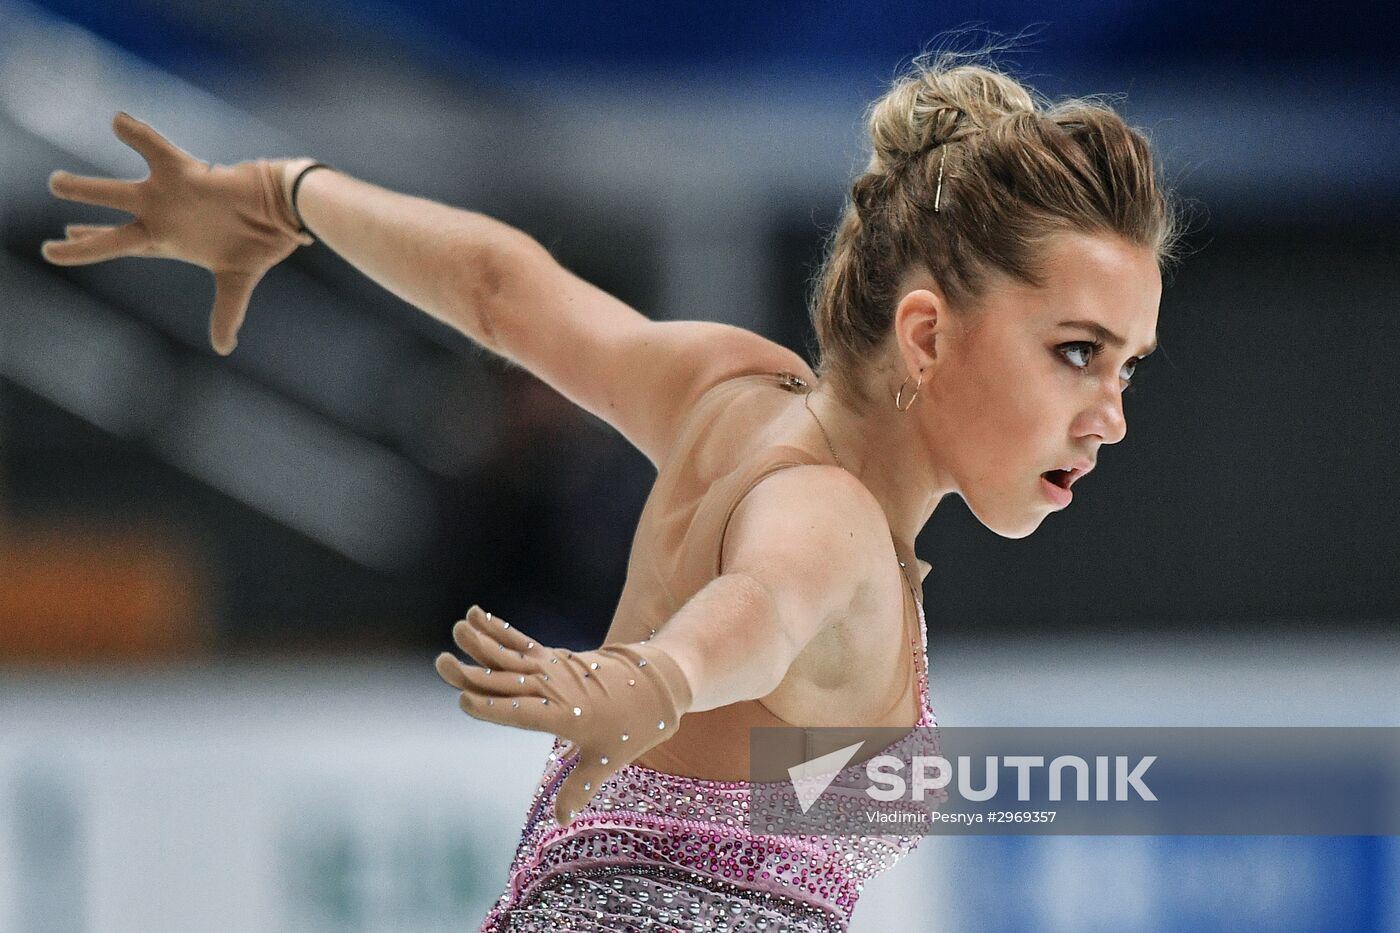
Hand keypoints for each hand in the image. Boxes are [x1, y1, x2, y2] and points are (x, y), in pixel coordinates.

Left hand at [42, 111, 315, 354]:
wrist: (283, 209)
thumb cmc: (263, 239)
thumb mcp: (239, 278)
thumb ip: (228, 312)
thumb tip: (224, 349)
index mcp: (168, 241)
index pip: (121, 244)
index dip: (90, 244)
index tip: (64, 239)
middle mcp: (162, 218)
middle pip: (112, 228)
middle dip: (84, 232)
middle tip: (52, 233)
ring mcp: (169, 197)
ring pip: (118, 193)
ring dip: (87, 191)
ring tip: (53, 186)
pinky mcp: (184, 174)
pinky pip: (155, 149)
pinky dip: (137, 135)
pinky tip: (115, 121)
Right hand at [436, 606, 693, 826]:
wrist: (658, 683)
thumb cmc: (633, 727)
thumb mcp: (607, 761)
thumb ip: (578, 789)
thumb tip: (560, 821)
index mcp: (563, 715)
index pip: (520, 712)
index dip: (492, 708)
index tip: (465, 701)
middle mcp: (554, 688)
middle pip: (506, 681)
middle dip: (472, 673)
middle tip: (441, 663)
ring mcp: (553, 669)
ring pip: (509, 657)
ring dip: (481, 643)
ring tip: (457, 629)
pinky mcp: (554, 656)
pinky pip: (520, 642)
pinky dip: (499, 630)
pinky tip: (477, 615)